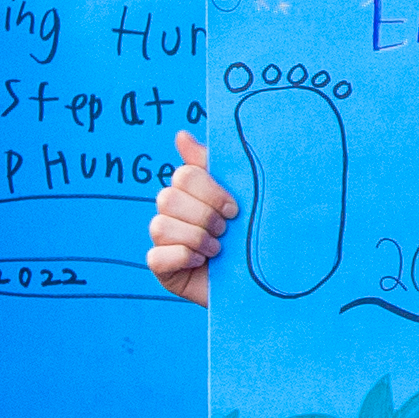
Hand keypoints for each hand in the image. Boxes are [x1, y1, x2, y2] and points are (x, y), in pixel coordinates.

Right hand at [145, 132, 237, 306]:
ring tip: (218, 250)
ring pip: (161, 226)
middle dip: (204, 216)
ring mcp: (164, 241)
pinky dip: (183, 257)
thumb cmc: (251, 236)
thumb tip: (180, 135)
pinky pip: (156, 256)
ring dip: (197, 238)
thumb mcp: (239, 196)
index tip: (234, 209)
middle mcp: (172, 213)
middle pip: (168, 198)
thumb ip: (211, 166)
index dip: (209, 191)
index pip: (183, 175)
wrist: (262, 282)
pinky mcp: (161, 268)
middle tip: (225, 231)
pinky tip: (201, 262)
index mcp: (190, 191)